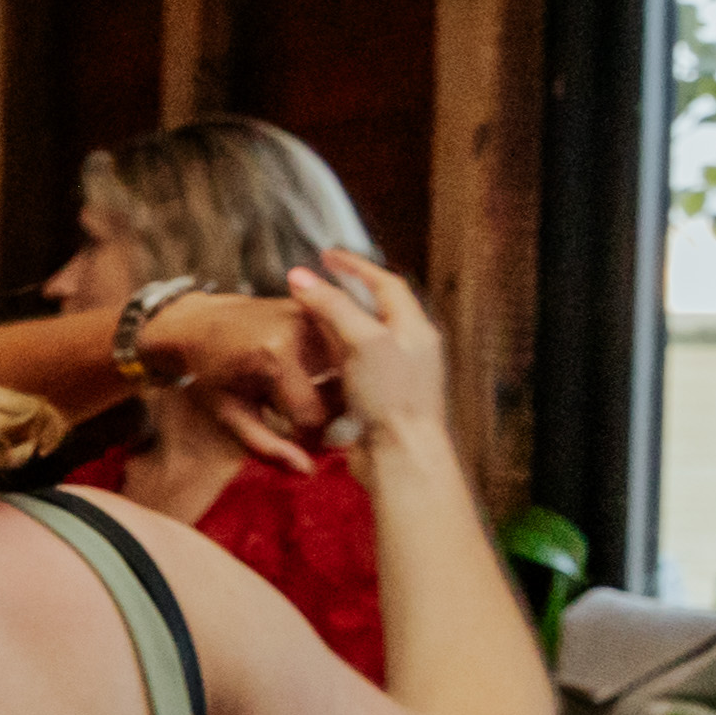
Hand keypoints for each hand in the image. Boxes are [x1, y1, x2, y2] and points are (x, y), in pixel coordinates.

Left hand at [144, 293, 329, 470]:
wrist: (199, 323)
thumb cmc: (210, 373)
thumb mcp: (229, 412)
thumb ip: (265, 446)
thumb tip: (307, 471)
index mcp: (275, 358)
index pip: (311, 415)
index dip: (308, 438)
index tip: (302, 445)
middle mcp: (299, 330)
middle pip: (336, 391)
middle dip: (329, 414)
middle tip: (313, 424)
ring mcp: (310, 316)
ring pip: (345, 370)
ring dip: (338, 391)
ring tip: (317, 403)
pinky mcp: (316, 312)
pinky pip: (340, 350)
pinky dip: (336, 370)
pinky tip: (322, 381)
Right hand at [288, 250, 448, 461]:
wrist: (400, 458)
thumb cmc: (391, 400)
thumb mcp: (361, 343)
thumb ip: (332, 307)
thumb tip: (301, 278)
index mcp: (414, 330)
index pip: (386, 284)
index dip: (356, 267)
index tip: (327, 256)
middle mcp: (409, 350)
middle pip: (375, 311)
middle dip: (344, 296)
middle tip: (314, 286)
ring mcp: (395, 377)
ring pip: (362, 342)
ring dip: (335, 329)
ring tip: (308, 322)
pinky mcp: (378, 401)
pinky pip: (353, 372)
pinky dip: (332, 363)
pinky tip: (314, 366)